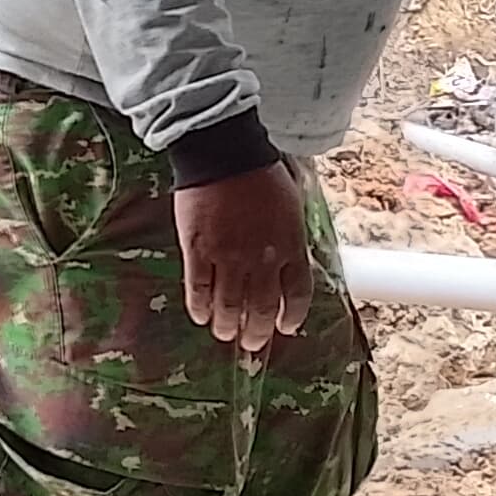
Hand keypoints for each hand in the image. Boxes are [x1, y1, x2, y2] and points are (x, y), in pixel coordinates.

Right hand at [175, 162, 315, 353]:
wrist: (224, 153)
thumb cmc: (261, 175)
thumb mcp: (291, 208)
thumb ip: (290, 240)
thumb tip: (288, 264)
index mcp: (291, 247)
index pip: (297, 294)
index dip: (291, 317)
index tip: (284, 327)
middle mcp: (263, 259)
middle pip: (261, 308)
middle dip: (256, 332)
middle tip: (251, 342)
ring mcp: (229, 256)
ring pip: (229, 306)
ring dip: (227, 325)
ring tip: (224, 332)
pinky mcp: (198, 251)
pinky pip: (199, 290)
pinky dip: (200, 308)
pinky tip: (200, 315)